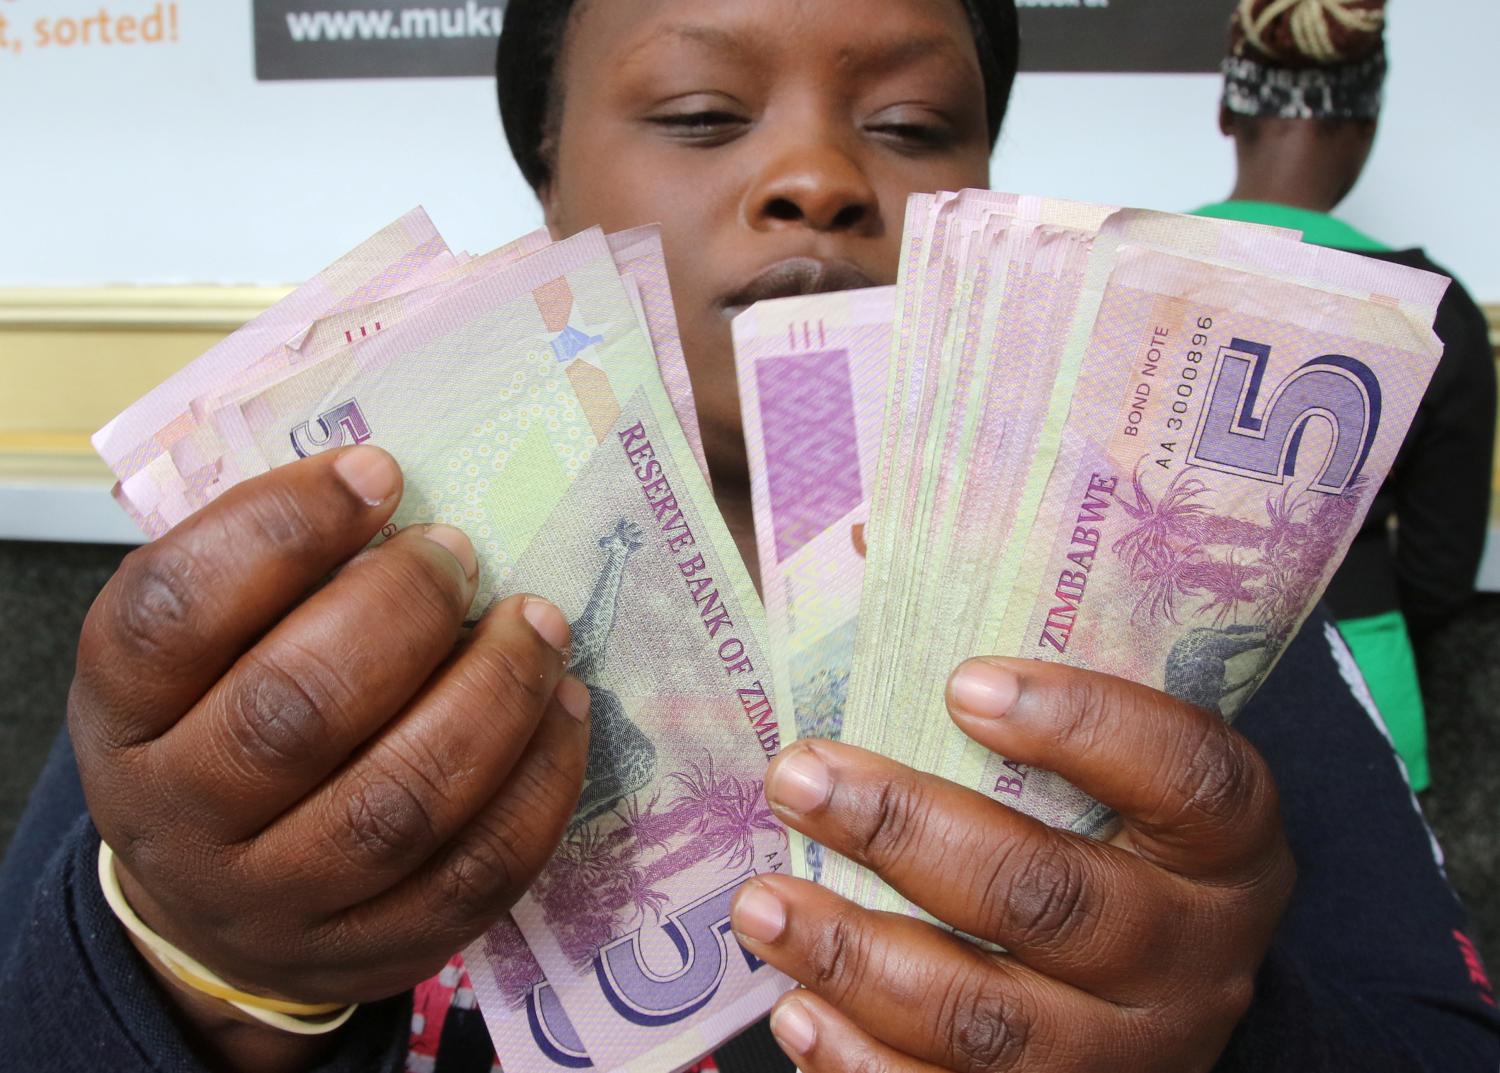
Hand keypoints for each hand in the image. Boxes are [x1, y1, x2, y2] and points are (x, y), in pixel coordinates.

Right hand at [70, 446, 589, 1068]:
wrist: (212, 901)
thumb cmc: (221, 726)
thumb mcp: (203, 647)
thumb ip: (269, 574)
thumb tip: (392, 488)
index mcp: (124, 711)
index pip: (175, 612)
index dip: (282, 528)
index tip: (378, 473)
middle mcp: (180, 816)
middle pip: (294, 712)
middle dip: (404, 612)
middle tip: (460, 553)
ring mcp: (276, 901)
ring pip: (398, 803)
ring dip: (493, 695)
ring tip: (539, 624)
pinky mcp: (373, 952)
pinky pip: (475, 873)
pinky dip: (540, 783)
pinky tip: (563, 707)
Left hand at [731, 658, 1294, 1072]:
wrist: (1146, 1000)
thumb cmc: (1098, 838)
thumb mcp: (1097, 770)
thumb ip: (1008, 687)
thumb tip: (864, 553)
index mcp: (1224, 841)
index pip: (1189, 774)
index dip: (1083, 723)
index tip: (960, 678)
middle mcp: (1193, 952)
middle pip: (1057, 897)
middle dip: (909, 833)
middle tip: (799, 776)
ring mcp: (1130, 1052)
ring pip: (994, 1020)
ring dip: (860, 953)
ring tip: (763, 901)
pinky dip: (867, 1064)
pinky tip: (800, 1010)